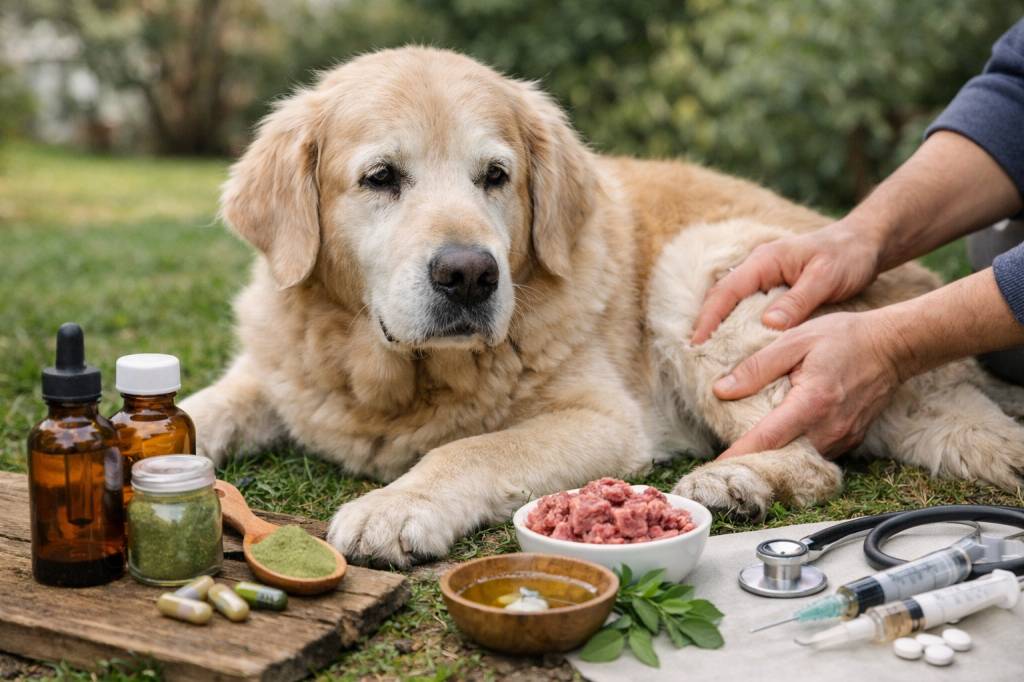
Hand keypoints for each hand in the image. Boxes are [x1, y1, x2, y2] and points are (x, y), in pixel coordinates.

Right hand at [691, 220, 883, 343]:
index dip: (709, 318)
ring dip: (718, 326)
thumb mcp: (825, 278)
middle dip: (705, 324)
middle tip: (696, 356)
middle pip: (720, 296)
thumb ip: (797, 301)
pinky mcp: (771, 286)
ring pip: (730, 302)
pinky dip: (736, 324)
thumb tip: (768, 325)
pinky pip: (745, 306)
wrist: (863, 243)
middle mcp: (757, 266)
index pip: (726, 291)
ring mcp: (763, 275)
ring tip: (710, 356)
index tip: (697, 344)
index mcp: (765, 260)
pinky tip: (736, 345)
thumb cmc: (847, 257)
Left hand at [713, 311, 902, 458]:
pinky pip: (816, 453)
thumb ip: (757, 367)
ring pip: (799, 459)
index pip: (767, 439)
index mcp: (811, 403)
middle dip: (752, 461)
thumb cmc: (844, 338)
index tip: (716, 467)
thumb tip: (722, 390)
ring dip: (774, 457)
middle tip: (725, 462)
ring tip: (747, 453)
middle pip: (782, 457)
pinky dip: (795, 451)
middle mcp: (829, 429)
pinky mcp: (851, 441)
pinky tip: (780, 441)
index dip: (739, 454)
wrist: (893, 346)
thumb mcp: (795, 340)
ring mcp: (843, 438)